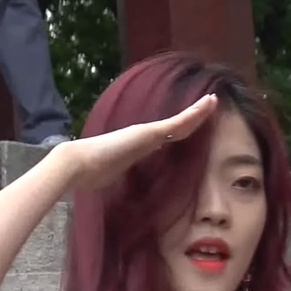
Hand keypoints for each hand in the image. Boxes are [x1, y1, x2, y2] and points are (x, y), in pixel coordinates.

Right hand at [67, 94, 217, 191]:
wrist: (78, 163)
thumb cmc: (90, 172)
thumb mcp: (112, 176)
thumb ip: (120, 176)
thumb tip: (116, 189)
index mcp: (140, 145)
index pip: (167, 135)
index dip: (183, 128)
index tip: (195, 122)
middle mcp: (146, 136)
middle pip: (177, 125)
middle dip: (195, 116)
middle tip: (210, 103)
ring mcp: (147, 133)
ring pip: (180, 122)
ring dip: (198, 111)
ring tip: (212, 101)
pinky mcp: (148, 133)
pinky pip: (176, 123)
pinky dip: (192, 115)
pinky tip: (206, 107)